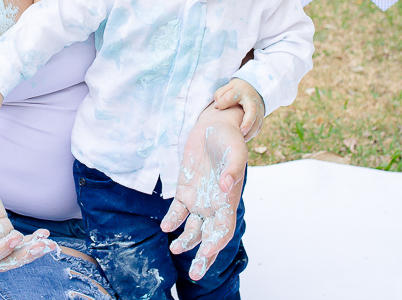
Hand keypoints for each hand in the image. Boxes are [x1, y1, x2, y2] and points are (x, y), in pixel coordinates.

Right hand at [0, 156, 54, 269]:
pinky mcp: (1, 225)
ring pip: (12, 253)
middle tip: (41, 247)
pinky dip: (32, 239)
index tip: (15, 237)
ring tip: (49, 243)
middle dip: (21, 257)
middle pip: (1, 261)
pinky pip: (18, 239)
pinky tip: (45, 234)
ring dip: (31, 251)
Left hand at [161, 120, 247, 280]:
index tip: (206, 251)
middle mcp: (214, 204)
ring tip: (176, 248)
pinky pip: (178, 211)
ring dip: (185, 241)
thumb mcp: (235, 152)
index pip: (224, 229)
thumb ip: (232, 170)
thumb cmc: (229, 140)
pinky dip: (172, 220)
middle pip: (209, 237)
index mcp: (228, 200)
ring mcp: (199, 199)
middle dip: (203, 258)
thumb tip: (225, 186)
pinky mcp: (184, 190)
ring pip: (192, 229)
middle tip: (196, 274)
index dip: (216, 242)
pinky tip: (166, 226)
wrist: (214, 126)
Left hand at [213, 78, 263, 140]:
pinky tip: (244, 138)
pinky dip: (252, 133)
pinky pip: (259, 126)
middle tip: (241, 131)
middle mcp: (250, 100)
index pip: (230, 97)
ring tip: (241, 139)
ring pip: (257, 121)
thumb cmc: (236, 90)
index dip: (222, 103)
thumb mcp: (228, 87)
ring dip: (250, 132)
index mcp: (240, 91)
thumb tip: (217, 107)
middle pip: (252, 110)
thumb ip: (220, 95)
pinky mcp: (261, 116)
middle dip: (247, 122)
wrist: (253, 90)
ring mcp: (258, 109)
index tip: (217, 107)